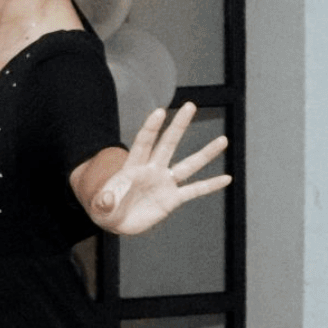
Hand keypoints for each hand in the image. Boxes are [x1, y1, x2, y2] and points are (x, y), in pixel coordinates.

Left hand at [89, 102, 231, 235]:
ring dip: (205, 154)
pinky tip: (227, 178)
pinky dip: (210, 185)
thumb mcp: (100, 207)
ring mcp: (164, 183)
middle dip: (178, 126)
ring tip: (223, 140)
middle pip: (167, 144)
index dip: (151, 128)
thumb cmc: (105, 210)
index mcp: (132, 168)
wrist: (116, 222)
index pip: (143, 143)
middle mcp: (151, 170)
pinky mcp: (172, 199)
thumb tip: (107, 198)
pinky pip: (194, 190)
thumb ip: (103, 202)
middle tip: (191, 105)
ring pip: (188, 165)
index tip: (160, 111)